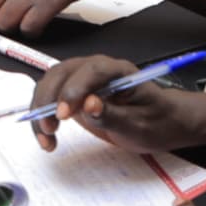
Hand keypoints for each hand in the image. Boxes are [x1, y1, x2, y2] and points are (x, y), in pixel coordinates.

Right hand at [26, 54, 205, 154]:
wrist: (164, 122)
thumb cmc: (158, 121)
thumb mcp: (141, 125)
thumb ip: (113, 114)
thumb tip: (88, 105)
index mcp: (118, 71)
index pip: (90, 71)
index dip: (73, 89)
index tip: (64, 115)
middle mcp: (97, 69)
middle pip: (61, 73)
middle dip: (49, 99)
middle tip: (50, 128)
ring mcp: (83, 80)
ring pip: (50, 84)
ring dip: (41, 108)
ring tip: (46, 136)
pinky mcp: (74, 93)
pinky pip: (51, 98)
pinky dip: (43, 116)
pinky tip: (47, 136)